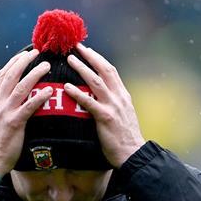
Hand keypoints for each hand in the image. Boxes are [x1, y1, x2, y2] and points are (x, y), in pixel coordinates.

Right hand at [0, 49, 52, 177]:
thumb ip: (1, 106)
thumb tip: (11, 97)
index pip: (3, 74)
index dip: (15, 62)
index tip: (25, 53)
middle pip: (12, 75)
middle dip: (25, 61)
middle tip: (37, 52)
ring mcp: (5, 111)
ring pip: (22, 86)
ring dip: (35, 73)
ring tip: (46, 66)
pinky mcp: (15, 123)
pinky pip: (29, 106)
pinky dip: (39, 96)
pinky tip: (49, 90)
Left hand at [63, 44, 144, 167]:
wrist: (133, 153)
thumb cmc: (125, 138)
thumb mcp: (123, 115)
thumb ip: (113, 104)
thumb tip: (100, 97)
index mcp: (123, 95)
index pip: (110, 71)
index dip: (98, 58)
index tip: (87, 50)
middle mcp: (119, 97)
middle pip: (104, 69)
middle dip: (90, 56)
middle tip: (76, 47)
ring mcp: (112, 106)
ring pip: (96, 81)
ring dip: (82, 68)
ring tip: (69, 60)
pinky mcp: (105, 117)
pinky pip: (89, 102)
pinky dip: (78, 92)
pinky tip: (67, 87)